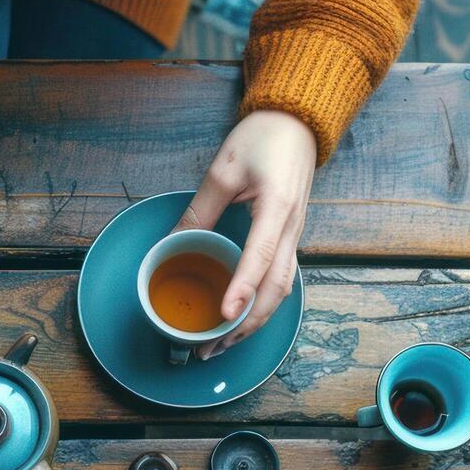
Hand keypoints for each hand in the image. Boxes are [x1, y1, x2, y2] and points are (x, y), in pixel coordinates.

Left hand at [173, 109, 316, 358]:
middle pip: (276, 287)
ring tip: (224, 344)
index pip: (259, 255)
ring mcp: (294, 236)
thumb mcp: (224, 169)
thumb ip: (200, 209)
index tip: (225, 315)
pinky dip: (262, 305)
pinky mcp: (290, 239)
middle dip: (246, 323)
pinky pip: (280, 280)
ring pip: (282, 290)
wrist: (298, 123)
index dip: (242, 288)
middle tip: (213, 347)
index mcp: (277, 207)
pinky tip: (241, 320)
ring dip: (255, 321)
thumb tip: (171, 244)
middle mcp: (292, 228)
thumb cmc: (263, 138)